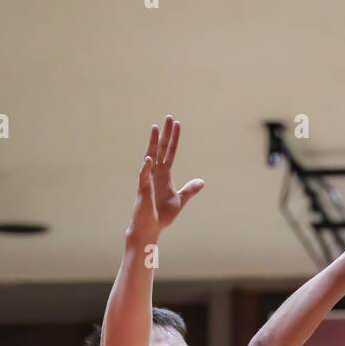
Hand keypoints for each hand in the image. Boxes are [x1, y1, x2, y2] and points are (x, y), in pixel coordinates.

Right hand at [132, 116, 203, 240]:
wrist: (150, 228)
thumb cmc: (162, 215)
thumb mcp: (179, 200)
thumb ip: (189, 190)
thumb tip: (202, 181)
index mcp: (165, 175)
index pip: (171, 152)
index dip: (174, 139)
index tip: (177, 124)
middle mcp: (156, 173)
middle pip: (161, 149)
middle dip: (165, 134)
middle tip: (169, 117)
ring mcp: (148, 179)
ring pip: (150, 156)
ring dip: (153, 143)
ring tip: (156, 128)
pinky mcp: (143, 189)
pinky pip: (144, 176)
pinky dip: (146, 167)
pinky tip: (149, 158)